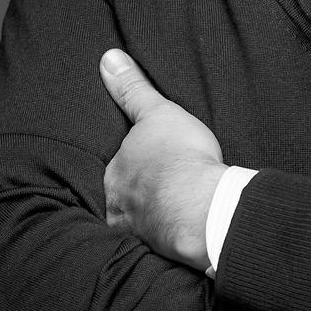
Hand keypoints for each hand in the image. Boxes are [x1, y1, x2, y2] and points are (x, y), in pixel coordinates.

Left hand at [99, 49, 226, 269]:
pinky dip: (164, 237)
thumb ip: (133, 89)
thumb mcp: (158, 112)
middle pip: (121, 196)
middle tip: (153, 189)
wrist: (203, 207)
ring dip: (148, 216)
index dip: (129, 164)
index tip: (142, 163)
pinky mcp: (160, 251)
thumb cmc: (179, 157)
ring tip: (164, 212)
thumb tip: (108, 59)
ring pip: (136, 221)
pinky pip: (157, 242)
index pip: (116, 166)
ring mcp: (137, 231)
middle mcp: (118, 206)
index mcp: (115, 175)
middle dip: (133, 194)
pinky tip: (175, 235)